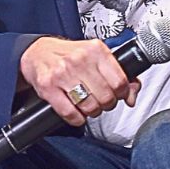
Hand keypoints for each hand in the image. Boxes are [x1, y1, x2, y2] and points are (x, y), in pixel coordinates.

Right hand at [18, 36, 139, 126]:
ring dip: (92, 112)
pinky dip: (76, 119)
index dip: (122, 94)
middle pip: (106, 97)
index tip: (118, 95)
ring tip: (88, 105)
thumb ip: (119, 73)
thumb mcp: (96, 56)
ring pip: (90, 106)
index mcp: (95, 50)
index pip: (120, 81)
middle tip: (101, 101)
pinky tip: (76, 112)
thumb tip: (132, 95)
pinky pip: (71, 113)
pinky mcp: (48, 87)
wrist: (37, 53)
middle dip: (106, 104)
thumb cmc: (69, 55)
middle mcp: (79, 60)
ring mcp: (62, 73)